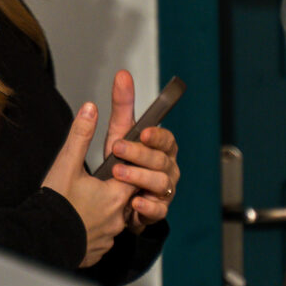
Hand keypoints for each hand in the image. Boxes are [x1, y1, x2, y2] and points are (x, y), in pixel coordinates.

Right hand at [41, 102, 134, 266]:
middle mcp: (118, 219)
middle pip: (124, 197)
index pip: (134, 174)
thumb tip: (90, 110)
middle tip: (94, 183)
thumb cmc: (56, 204)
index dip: (127, 166)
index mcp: (116, 195)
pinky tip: (79, 222)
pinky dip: (93, 228)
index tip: (118, 163)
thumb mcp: (67, 163)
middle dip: (112, 188)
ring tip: (84, 202)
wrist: (42, 241)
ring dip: (103, 210)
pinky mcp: (98, 251)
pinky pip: (102, 237)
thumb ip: (81, 135)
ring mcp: (109, 237)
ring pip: (113, 219)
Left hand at [103, 70, 179, 231]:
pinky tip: (134, 202)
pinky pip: (158, 210)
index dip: (157, 136)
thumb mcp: (120, 132)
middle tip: (116, 149)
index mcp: (162, 148)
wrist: (117, 197)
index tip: (143, 132)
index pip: (167, 140)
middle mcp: (168, 169)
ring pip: (161, 184)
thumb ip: (123, 105)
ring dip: (139, 178)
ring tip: (118, 175)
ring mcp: (165, 191)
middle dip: (139, 154)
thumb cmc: (124, 160)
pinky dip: (147, 207)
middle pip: (161, 160)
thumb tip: (122, 74)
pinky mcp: (157, 211)